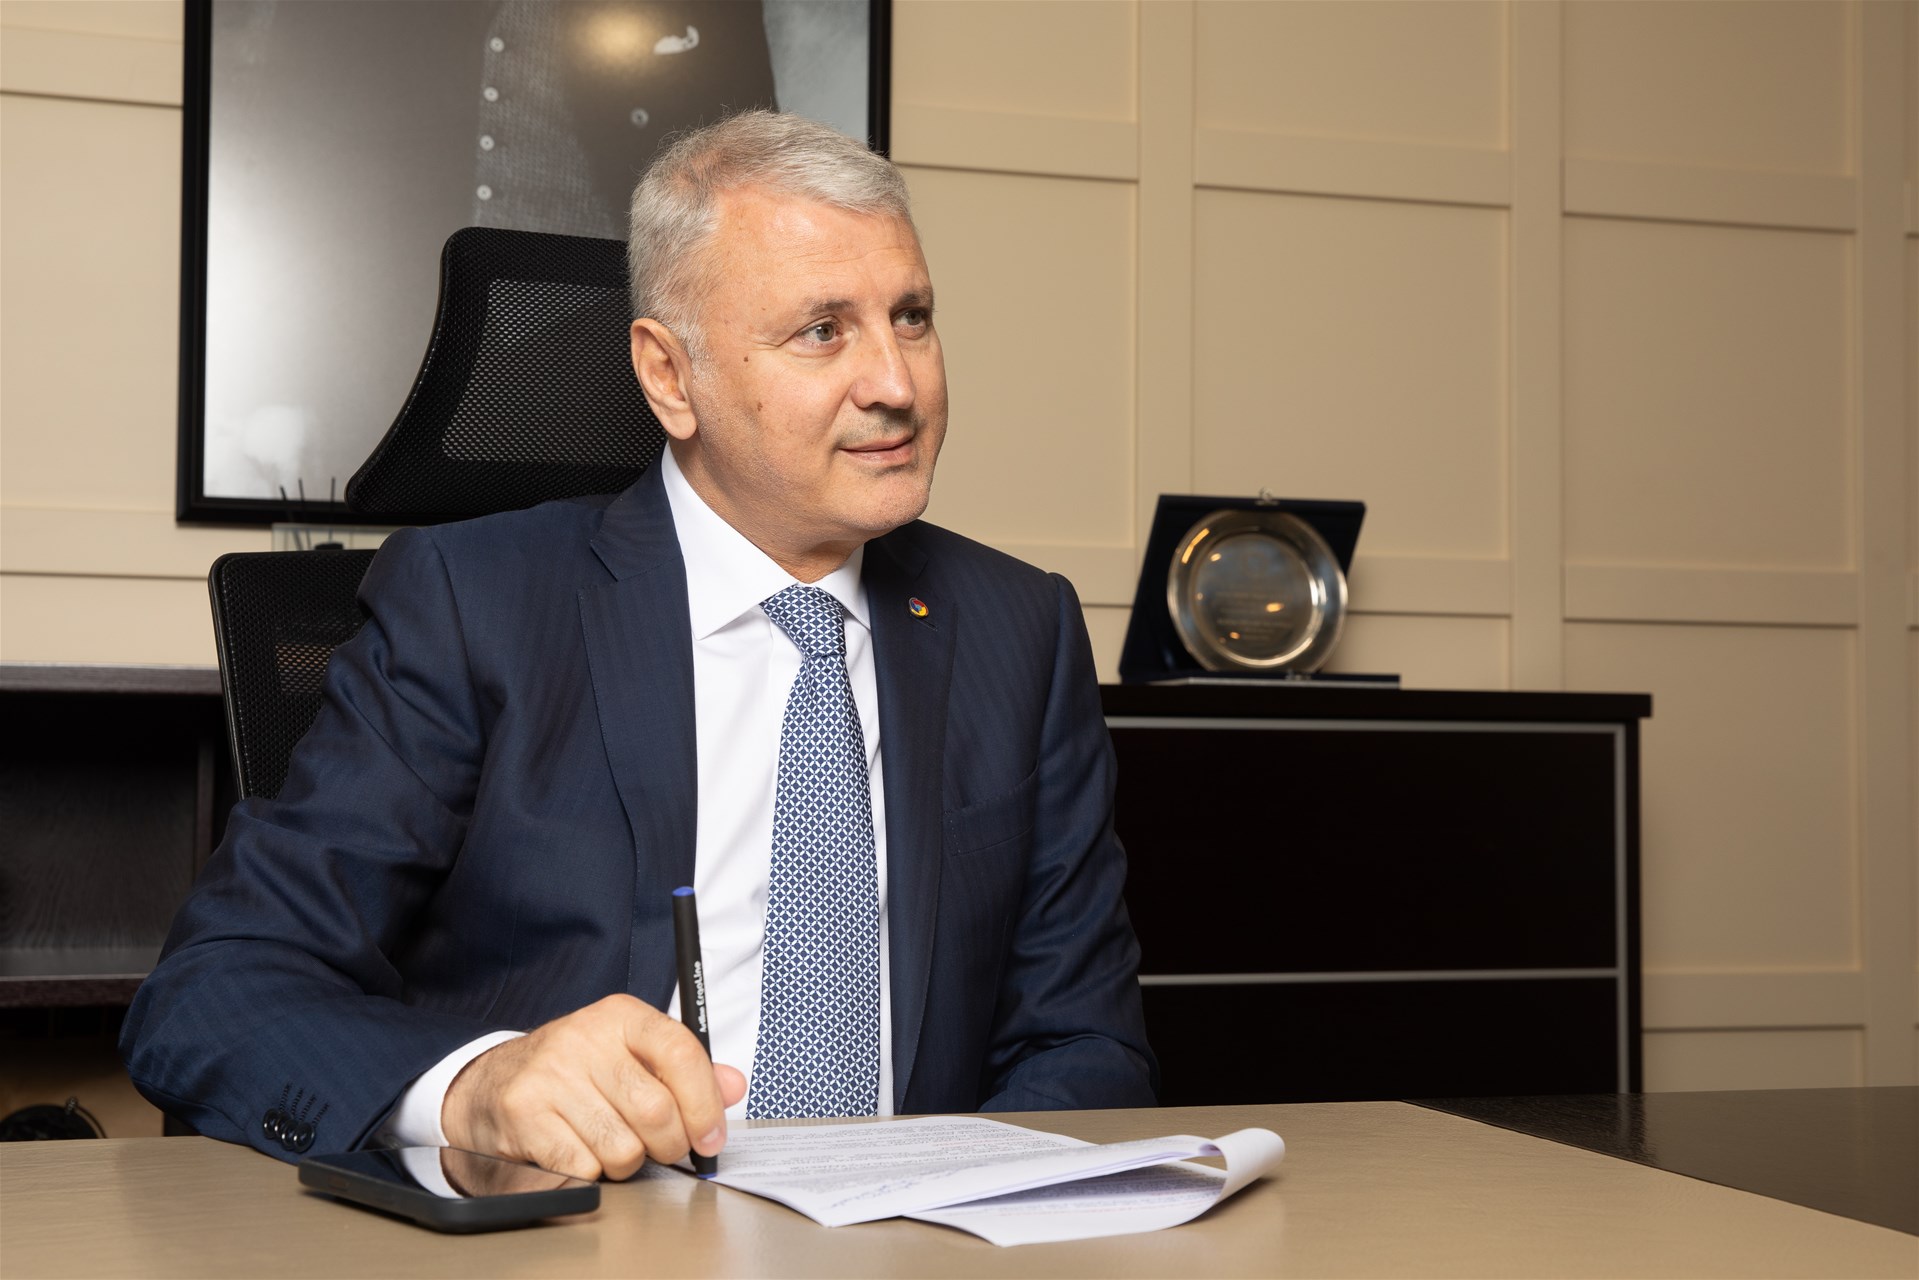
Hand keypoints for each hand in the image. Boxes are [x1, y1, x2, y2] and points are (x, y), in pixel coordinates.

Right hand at [441, 994, 747, 1180]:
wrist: (495, 1082)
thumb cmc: (578, 1072)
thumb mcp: (633, 1055)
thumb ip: (688, 1071)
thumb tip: (734, 1085)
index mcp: (621, 1016)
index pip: (681, 1053)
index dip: (705, 1104)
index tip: (711, 1138)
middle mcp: (584, 1038)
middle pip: (656, 1111)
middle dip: (668, 1145)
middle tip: (661, 1148)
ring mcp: (550, 1074)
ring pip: (622, 1148)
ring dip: (626, 1162)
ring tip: (611, 1144)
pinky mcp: (524, 1112)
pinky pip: (583, 1167)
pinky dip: (590, 1173)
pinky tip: (578, 1151)